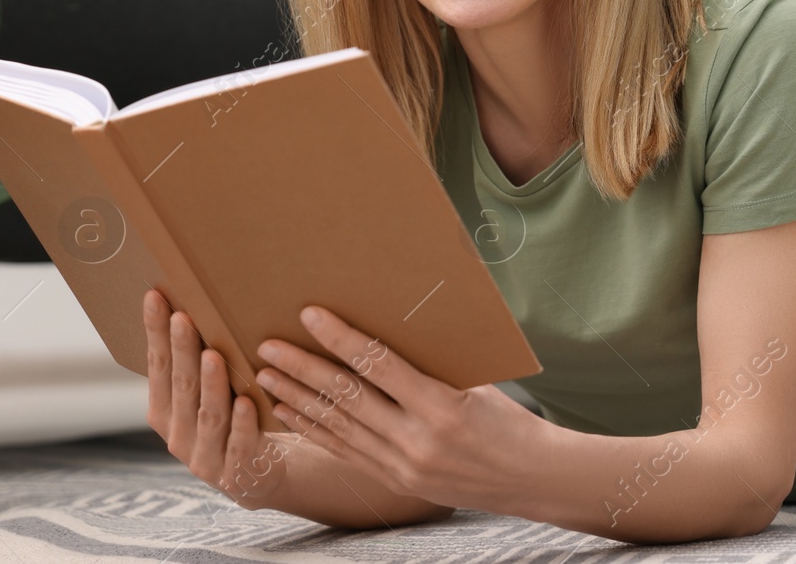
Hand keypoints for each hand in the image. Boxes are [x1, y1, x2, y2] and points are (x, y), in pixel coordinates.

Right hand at [143, 288, 298, 506]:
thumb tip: (198, 304)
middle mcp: (178, 435)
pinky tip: (246, 401)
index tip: (156, 297)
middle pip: (180, 387)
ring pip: (208, 415)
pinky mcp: (236, 474)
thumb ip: (200, 365)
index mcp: (164, 412)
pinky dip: (242, 423)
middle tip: (184, 316)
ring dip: (210, 384)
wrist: (264, 475)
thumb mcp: (210, 396)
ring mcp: (205, 458)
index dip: (156, 334)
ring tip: (213, 354)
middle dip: (181, 351)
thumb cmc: (234, 421)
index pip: (158, 367)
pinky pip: (239, 445)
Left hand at [254, 304, 542, 510]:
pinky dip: (313, 430)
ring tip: (265, 375)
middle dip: (303, 368)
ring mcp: (402, 466)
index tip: (310, 315)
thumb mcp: (476, 386)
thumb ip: (430, 367)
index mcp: (442, 407)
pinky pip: (344, 451)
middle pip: (347, 397)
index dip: (341, 338)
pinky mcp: (394, 481)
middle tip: (268, 345)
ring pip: (337, 426)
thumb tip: (384, 334)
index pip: (379, 365)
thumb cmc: (508, 422)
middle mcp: (416, 440)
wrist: (529, 478)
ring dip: (297, 398)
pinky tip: (290, 411)